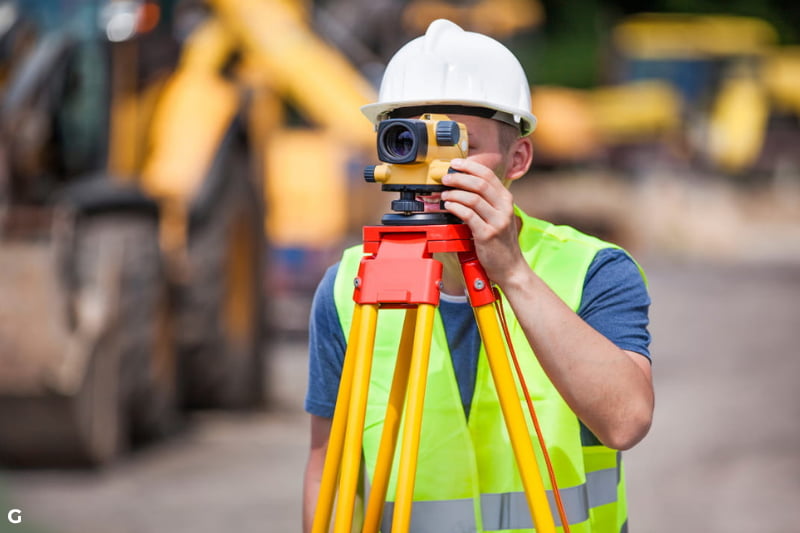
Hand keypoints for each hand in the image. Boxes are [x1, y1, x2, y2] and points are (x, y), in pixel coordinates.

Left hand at [440, 158, 526, 284]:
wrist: (511, 268)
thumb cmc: (501, 243)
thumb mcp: (499, 217)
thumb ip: (487, 203)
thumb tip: (464, 186)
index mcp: (506, 200)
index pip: (488, 175)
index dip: (470, 166)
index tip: (456, 163)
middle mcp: (504, 208)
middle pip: (479, 183)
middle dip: (459, 177)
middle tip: (446, 178)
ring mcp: (497, 221)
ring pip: (472, 198)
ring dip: (454, 193)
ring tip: (444, 195)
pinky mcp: (487, 235)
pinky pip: (468, 215)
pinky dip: (455, 208)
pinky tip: (448, 207)